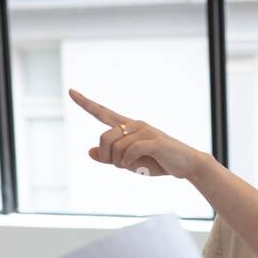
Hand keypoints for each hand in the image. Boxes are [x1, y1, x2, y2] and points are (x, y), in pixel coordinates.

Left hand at [69, 89, 208, 179]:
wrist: (186, 165)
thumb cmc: (158, 162)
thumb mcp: (130, 162)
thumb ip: (110, 157)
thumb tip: (90, 152)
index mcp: (127, 127)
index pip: (102, 112)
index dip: (86, 103)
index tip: (71, 91)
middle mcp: (134, 124)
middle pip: (104, 138)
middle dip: (106, 157)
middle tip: (119, 166)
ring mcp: (145, 131)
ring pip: (116, 147)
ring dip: (120, 163)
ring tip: (134, 166)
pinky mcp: (154, 140)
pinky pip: (130, 151)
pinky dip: (128, 162)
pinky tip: (133, 166)